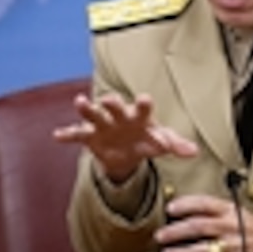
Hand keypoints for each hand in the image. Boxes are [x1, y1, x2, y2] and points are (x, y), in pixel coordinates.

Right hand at [53, 92, 197, 181]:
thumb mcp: (162, 143)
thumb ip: (176, 145)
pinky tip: (57, 135)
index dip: (144, 105)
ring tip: (79, 101)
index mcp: (140, 116)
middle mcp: (120, 116)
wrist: (128, 152)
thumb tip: (194, 151)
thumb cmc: (147, 139)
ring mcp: (103, 125)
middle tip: (109, 99)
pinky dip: (68, 134)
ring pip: (94, 114)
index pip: (143, 108)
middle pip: (116, 107)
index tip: (145, 100)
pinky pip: (77, 134)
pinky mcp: (90, 136)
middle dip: (112, 103)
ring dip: (87, 109)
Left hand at [154, 194, 252, 251]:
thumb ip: (214, 211)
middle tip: (161, 235)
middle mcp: (231, 227)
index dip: (185, 204)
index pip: (205, 203)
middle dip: (176, 231)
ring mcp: (232, 247)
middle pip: (199, 226)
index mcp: (231, 211)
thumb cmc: (252, 229)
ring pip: (202, 250)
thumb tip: (182, 212)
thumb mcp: (237, 212)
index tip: (170, 207)